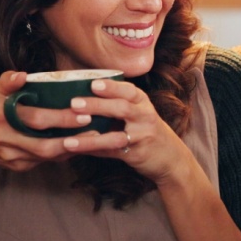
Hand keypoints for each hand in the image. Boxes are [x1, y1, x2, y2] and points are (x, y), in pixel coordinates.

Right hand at [0, 72, 93, 171]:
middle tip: (93, 125)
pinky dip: (63, 154)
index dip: (60, 118)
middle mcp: (7, 139)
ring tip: (93, 137)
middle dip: (70, 136)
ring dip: (71, 148)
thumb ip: (8, 81)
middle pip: (43, 143)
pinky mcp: (19, 166)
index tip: (82, 112)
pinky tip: (79, 145)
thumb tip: (23, 75)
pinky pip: (45, 162)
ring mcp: (12, 156)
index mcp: (2, 116)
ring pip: (47, 156)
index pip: (35, 118)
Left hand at [58, 77, 192, 182]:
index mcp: (143, 102)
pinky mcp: (136, 155)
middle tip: (74, 103)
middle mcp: (145, 117)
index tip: (93, 83)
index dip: (111, 87)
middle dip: (97, 105)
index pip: (129, 90)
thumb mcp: (139, 110)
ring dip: (91, 139)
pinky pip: (111, 153)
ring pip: (115, 137)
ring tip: (69, 139)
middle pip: (122, 109)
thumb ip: (117, 100)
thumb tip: (80, 91)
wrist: (171, 157)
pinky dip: (92, 151)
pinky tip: (76, 150)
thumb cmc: (146, 128)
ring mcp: (141, 137)